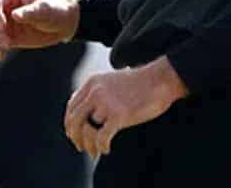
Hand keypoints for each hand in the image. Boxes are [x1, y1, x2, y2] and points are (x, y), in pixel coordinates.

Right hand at [0, 0, 78, 59]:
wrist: (65, 23)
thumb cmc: (55, 9)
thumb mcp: (45, 9)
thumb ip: (30, 12)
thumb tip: (15, 15)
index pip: (0, 1)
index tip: (2, 23)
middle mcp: (8, 8)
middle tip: (6, 40)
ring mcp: (9, 23)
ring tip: (5, 48)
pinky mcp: (12, 37)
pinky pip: (1, 43)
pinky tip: (0, 55)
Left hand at [64, 57, 187, 158]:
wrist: (160, 79)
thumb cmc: (142, 82)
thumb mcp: (113, 81)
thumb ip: (100, 92)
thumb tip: (92, 112)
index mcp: (92, 83)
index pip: (72, 106)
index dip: (69, 123)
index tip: (73, 134)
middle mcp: (95, 92)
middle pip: (74, 119)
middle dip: (75, 136)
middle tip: (80, 147)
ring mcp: (106, 103)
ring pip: (87, 130)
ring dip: (88, 145)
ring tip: (95, 151)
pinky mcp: (119, 115)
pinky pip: (102, 137)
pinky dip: (102, 146)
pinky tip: (106, 150)